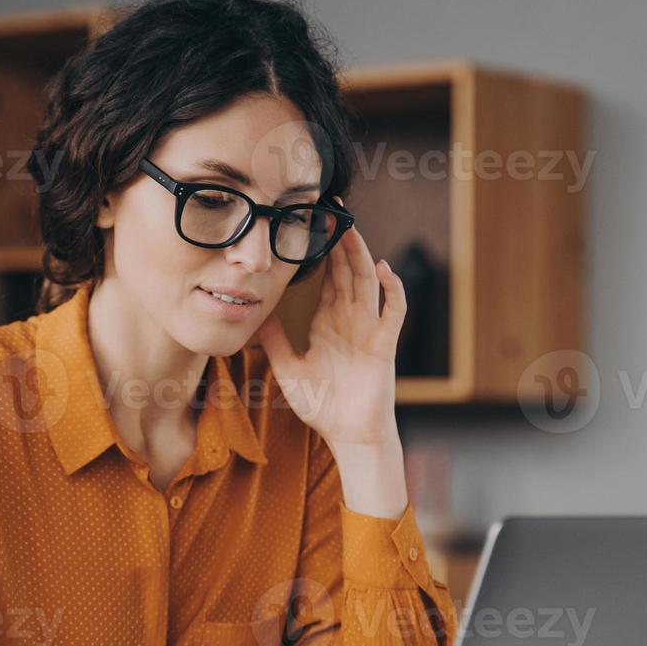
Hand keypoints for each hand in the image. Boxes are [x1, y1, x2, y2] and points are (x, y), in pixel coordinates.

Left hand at [256, 225, 405, 447]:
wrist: (348, 434)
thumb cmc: (323, 406)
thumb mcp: (288, 369)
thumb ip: (274, 341)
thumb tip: (254, 314)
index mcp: (329, 323)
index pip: (327, 278)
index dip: (323, 251)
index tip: (312, 225)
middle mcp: (351, 320)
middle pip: (348, 271)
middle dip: (342, 242)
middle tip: (332, 211)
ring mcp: (369, 329)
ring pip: (367, 283)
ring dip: (361, 255)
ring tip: (351, 228)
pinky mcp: (384, 344)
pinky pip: (392, 311)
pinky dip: (392, 290)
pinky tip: (383, 270)